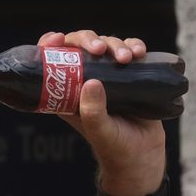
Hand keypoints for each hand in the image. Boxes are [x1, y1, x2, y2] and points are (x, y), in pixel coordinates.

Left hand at [40, 30, 164, 192]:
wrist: (143, 157)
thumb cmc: (116, 148)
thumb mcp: (101, 132)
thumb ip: (93, 112)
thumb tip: (91, 83)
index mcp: (69, 92)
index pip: (54, 60)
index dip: (51, 44)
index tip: (59, 39)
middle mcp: (87, 80)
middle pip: (81, 46)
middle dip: (89, 39)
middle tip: (100, 49)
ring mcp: (109, 76)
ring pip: (107, 45)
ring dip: (115, 44)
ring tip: (128, 58)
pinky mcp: (130, 75)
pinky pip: (130, 52)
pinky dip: (134, 46)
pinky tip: (140, 52)